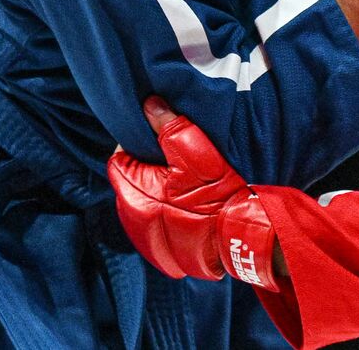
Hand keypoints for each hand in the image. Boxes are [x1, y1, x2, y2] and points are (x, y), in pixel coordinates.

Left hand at [108, 97, 282, 288]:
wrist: (240, 235)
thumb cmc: (217, 193)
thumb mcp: (195, 150)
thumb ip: (168, 125)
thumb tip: (150, 104)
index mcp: (133, 192)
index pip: (118, 160)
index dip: (137, 146)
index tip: (157, 142)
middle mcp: (131, 220)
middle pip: (130, 183)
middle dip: (147, 171)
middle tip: (175, 165)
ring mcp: (144, 240)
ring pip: (141, 205)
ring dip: (155, 195)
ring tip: (183, 189)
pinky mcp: (159, 254)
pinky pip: (154, 227)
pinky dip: (165, 216)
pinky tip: (186, 210)